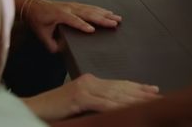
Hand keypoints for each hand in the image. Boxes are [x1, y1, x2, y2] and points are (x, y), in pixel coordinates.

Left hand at [22, 0, 121, 52]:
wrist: (32, 6)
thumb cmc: (37, 20)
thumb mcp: (41, 35)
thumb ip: (51, 44)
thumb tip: (62, 51)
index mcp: (60, 14)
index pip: (74, 21)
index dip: (83, 26)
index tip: (92, 31)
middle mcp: (68, 8)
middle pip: (88, 13)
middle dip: (102, 18)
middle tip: (115, 23)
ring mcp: (72, 5)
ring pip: (91, 9)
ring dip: (105, 13)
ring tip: (116, 17)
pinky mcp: (74, 4)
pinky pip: (89, 6)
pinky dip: (99, 9)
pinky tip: (107, 11)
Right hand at [24, 73, 160, 120]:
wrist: (32, 109)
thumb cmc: (53, 111)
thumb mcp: (78, 107)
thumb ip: (94, 105)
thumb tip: (112, 110)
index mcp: (89, 82)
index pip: (118, 84)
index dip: (136, 87)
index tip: (152, 90)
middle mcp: (89, 81)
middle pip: (121, 87)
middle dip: (141, 91)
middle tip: (159, 94)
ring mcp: (85, 88)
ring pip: (116, 94)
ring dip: (135, 98)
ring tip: (151, 101)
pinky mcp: (79, 96)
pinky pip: (104, 103)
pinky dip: (119, 105)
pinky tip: (130, 107)